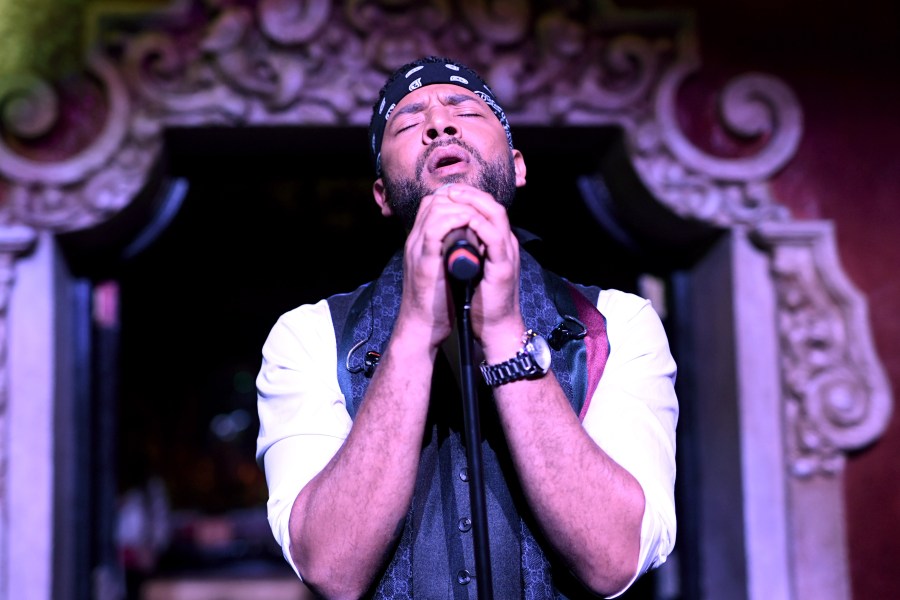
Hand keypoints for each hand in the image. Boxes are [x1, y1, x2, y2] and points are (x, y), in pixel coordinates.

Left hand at [431, 184, 525, 356]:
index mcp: (496, 243)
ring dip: (474, 203)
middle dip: (470, 194)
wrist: (495, 327)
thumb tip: (446, 235)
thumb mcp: (469, 267)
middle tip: (450, 189)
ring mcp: (507, 254)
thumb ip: (464, 250)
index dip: (468, 196)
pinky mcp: (504, 267)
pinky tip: (466, 221)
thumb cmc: (480, 300)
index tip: (448, 192)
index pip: (486, 209)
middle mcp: (505, 243)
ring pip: (496, 215)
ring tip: (456, 198)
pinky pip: (495, 238)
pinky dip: (480, 226)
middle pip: (493, 206)